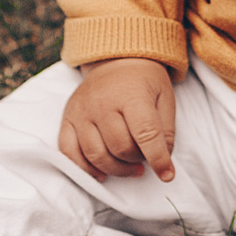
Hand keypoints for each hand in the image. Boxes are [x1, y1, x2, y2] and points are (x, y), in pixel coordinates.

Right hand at [59, 57, 177, 182]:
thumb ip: (166, 131)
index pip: (146, 134)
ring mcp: (81, 111)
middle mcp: (102, 102)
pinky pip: (69, 152)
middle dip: (136, 160)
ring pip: (96, 155)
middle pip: (120, 147)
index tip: (167, 174)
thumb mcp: (164, 98)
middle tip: (144, 158)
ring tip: (130, 167)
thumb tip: (163, 163)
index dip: (158, 159)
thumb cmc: (143, 81)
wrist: (114, 61)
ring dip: (116, 169)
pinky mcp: (68, 119)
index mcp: (131, 94)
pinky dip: (85, 169)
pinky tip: (102, 172)